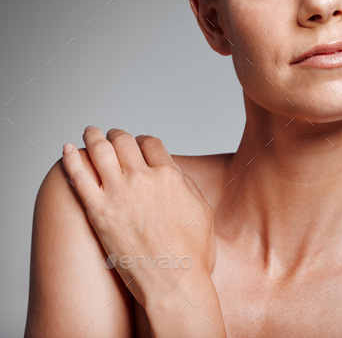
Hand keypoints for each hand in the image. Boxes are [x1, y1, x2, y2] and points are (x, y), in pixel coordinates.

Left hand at [61, 126, 216, 308]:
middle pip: (125, 141)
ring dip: (93, 137)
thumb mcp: (202, 210)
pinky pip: (79, 177)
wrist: (173, 282)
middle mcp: (142, 178)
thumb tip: (173, 172)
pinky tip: (65, 150)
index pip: (152, 143)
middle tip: (113, 135)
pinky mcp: (98, 212)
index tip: (140, 144)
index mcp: (169, 176)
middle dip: (118, 135)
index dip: (144, 140)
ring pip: (100, 150)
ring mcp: (118, 194)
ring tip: (90, 132)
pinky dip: (70, 159)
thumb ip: (186, 186)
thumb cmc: (192, 253)